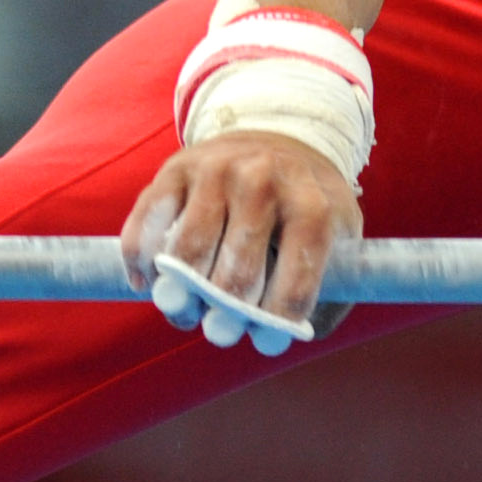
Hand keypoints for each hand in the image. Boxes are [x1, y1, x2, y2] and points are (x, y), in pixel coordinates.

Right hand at [122, 132, 360, 355]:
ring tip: (186, 312)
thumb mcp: (340, 236)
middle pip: (236, 272)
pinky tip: (148, 282)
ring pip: (187, 253)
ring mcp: (216, 170)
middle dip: (225, 314)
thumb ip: (332, 290)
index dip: (277, 321)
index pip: (296, 279)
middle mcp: (263, 180)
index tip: (265, 342)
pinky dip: (141, 262)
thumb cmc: (308, 205)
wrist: (278, 139)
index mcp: (312, 205)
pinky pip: (147, 226)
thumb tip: (285, 339)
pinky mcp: (175, 169)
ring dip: (181, 296)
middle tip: (220, 333)